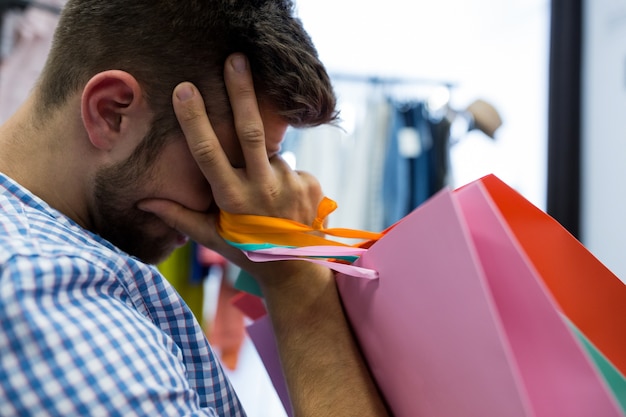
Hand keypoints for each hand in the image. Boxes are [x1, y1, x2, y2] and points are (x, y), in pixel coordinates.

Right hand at [139, 53, 323, 276]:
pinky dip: (283, 177)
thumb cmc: (246, 250)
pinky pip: (290, 167)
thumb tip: (144, 201)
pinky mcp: (311, 182)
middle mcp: (263, 188)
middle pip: (251, 131)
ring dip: (265, 165)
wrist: (296, 269)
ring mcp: (290, 184)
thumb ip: (180, 216)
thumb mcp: (212, 237)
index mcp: (232, 200)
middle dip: (242, 93)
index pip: (209, 153)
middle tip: (236, 59)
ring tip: (269, 198)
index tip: (184, 89)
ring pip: (271, 155)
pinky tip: (286, 203)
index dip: (195, 120)